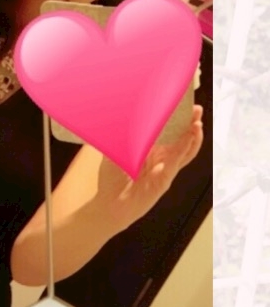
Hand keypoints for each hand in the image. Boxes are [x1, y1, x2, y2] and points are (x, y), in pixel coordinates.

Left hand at [96, 105, 203, 234]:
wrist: (109, 204)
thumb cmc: (112, 178)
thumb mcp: (115, 149)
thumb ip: (121, 132)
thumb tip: (124, 110)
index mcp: (151, 148)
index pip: (168, 130)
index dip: (177, 117)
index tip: (181, 102)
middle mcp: (162, 157)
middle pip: (182, 138)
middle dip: (191, 123)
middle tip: (196, 109)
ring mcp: (165, 168)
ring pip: (185, 150)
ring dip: (193, 136)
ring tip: (197, 123)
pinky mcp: (165, 179)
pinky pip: (177, 162)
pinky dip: (184, 149)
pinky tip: (189, 138)